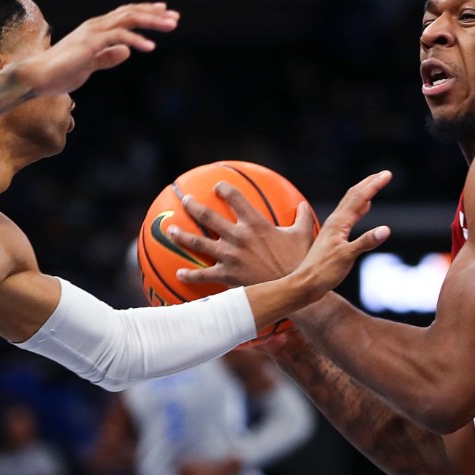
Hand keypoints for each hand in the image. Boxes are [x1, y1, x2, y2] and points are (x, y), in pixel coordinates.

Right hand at [21, 3, 178, 95]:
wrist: (38, 77)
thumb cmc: (60, 73)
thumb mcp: (90, 65)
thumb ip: (107, 57)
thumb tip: (126, 51)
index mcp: (96, 30)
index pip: (125, 16)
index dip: (146, 14)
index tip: (166, 16)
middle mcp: (95, 26)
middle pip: (130, 12)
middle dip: (154, 14)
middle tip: (175, 18)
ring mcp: (93, 32)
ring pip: (127, 19)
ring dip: (151, 21)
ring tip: (171, 27)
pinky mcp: (91, 43)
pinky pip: (118, 37)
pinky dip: (137, 40)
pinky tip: (150, 47)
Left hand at [174, 170, 391, 301]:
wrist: (293, 288)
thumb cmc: (300, 261)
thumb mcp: (303, 235)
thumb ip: (302, 218)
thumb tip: (303, 205)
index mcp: (256, 224)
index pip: (235, 198)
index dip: (224, 190)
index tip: (218, 186)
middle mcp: (238, 237)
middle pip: (208, 217)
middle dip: (193, 206)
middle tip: (185, 200)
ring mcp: (230, 257)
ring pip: (198, 243)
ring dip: (182, 236)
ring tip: (171, 230)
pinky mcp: (227, 276)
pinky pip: (204, 275)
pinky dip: (190, 274)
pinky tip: (179, 273)